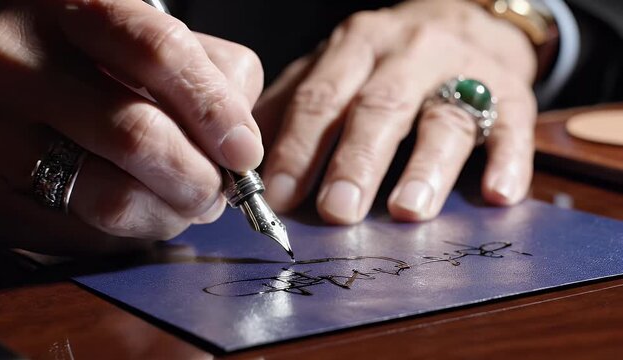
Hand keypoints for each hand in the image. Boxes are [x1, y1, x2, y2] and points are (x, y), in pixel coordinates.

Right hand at [0, 0, 263, 253]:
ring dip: (171, 214)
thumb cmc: (88, 68)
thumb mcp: (142, 46)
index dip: (215, 109)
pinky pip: (89, 236)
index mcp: (73, 8)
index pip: (159, 52)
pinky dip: (132, 232)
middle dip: (198, 178)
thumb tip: (241, 148)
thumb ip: (205, 77)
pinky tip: (135, 209)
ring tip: (180, 202)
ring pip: (113, 198)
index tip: (243, 153)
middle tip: (215, 191)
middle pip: (138, 136)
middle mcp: (20, 63)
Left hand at [256, 0, 536, 223]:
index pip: (322, 98)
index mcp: (357, 46)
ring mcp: (466, 70)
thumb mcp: (336, 67)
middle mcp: (410, 53)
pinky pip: (513, 126)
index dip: (299, 147)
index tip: (279, 196)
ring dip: (427, 167)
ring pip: (445, 117)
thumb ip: (294, 105)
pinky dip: (507, 160)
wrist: (466, 19)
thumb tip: (243, 160)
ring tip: (407, 210)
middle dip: (356, 162)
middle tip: (337, 210)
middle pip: (380, 108)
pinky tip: (496, 194)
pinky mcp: (513, 94)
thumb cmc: (388, 58)